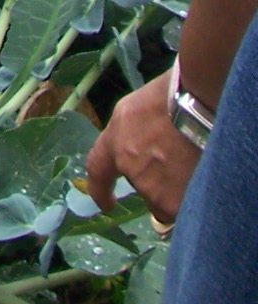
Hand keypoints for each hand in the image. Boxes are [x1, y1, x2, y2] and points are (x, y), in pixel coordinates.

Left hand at [84, 73, 201, 224]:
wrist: (201, 106)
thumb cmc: (173, 95)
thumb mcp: (140, 108)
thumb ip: (134, 133)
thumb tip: (143, 146)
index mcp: (116, 140)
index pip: (98, 169)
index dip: (100, 190)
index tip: (107, 204)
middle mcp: (129, 168)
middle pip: (142, 186)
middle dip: (158, 180)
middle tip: (180, 161)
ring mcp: (153, 189)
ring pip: (166, 200)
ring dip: (177, 189)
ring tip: (196, 165)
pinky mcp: (175, 203)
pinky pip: (184, 209)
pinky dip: (193, 200)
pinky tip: (206, 180)